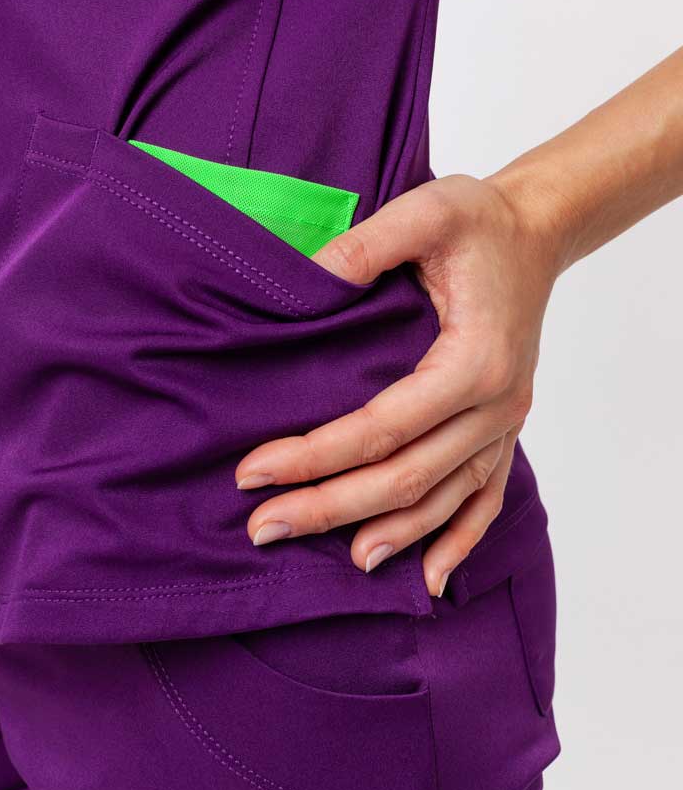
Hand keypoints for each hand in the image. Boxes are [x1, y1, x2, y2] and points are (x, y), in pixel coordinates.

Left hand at [235, 172, 568, 595]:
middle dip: (330, 506)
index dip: (314, 455)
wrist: (535, 232)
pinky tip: (430, 579)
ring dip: (387, 533)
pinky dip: (458, 541)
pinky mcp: (504, 427)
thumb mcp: (427, 211)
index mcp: (473, 361)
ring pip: (444, 499)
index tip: (253, 471)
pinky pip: (486, 498)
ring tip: (331, 561)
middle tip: (262, 526)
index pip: (380, 428)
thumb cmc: (481, 221)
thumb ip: (368, 245)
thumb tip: (308, 281)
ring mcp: (505, 423)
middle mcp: (494, 405)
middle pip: (406, 477)